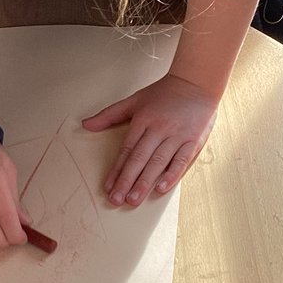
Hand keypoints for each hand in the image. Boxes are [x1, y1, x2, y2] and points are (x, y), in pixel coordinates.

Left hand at [82, 73, 217, 206]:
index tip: (108, 187)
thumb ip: (109, 115)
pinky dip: (172, 174)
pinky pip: (182, 160)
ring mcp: (177, 135)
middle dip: (127, 181)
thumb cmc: (165, 93)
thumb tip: (86, 124)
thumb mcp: (134, 100)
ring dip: (145, 182)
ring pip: (158, 162)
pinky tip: (162, 188)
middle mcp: (159, 128)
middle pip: (140, 158)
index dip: (116, 170)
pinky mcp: (193, 140)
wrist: (196, 82)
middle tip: (117, 199)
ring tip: (134, 199)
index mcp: (143, 120)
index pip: (127, 149)